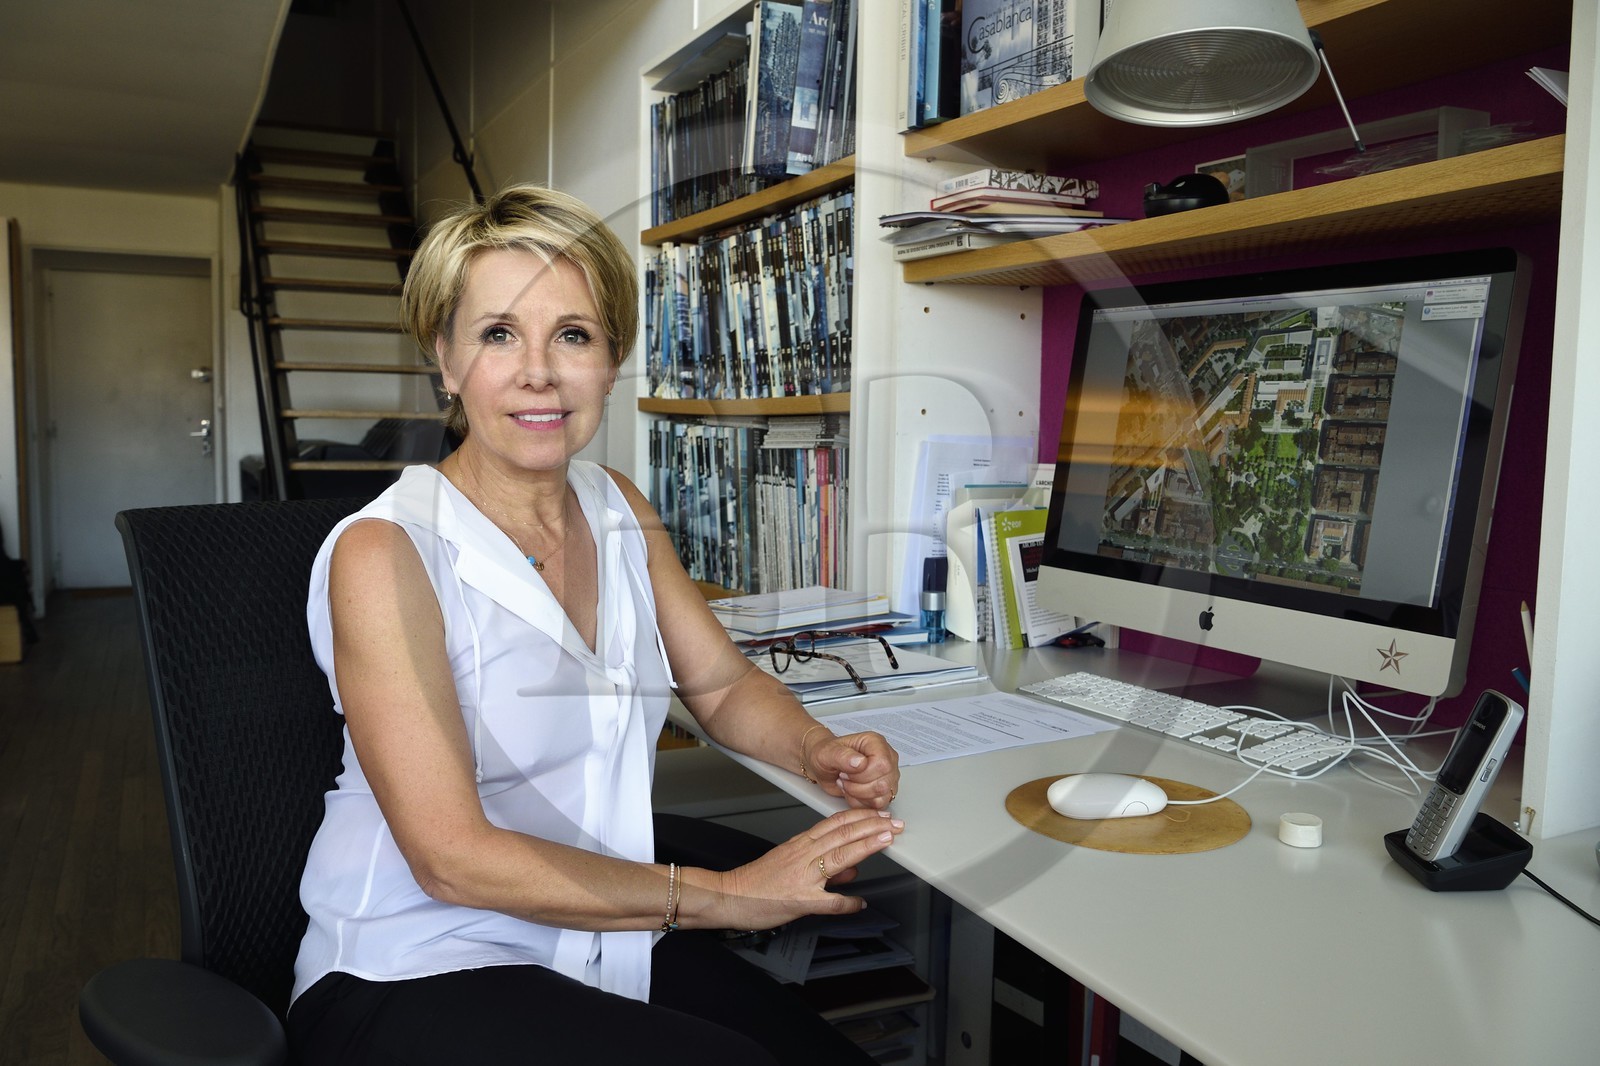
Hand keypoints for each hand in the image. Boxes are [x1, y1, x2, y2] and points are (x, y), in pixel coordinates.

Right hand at [710, 808, 904, 930]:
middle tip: (893, 823)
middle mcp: (803, 855)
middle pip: (842, 834)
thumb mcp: (791, 862)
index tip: (880, 814)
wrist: (730, 895)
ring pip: (838, 856)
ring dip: (865, 847)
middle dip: (871, 826)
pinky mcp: (798, 900)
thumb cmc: (758, 881)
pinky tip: (860, 903)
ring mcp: (802, 877)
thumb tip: (854, 866)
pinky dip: (846, 902)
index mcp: (801, 844)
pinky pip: (828, 902)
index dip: (861, 817)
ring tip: (885, 840)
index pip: (836, 823)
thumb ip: (824, 863)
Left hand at [805, 729, 899, 808]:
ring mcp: (888, 774)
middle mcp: (886, 757)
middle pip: (883, 784)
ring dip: (859, 795)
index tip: (845, 772)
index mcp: (875, 742)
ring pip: (882, 796)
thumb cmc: (827, 755)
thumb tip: (859, 762)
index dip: (862, 775)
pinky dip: (861, 802)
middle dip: (857, 787)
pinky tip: (852, 792)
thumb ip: (842, 756)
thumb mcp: (827, 752)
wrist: (824, 765)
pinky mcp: (885, 790)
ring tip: (847, 783)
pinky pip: (879, 804)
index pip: (882, 765)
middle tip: (844, 778)